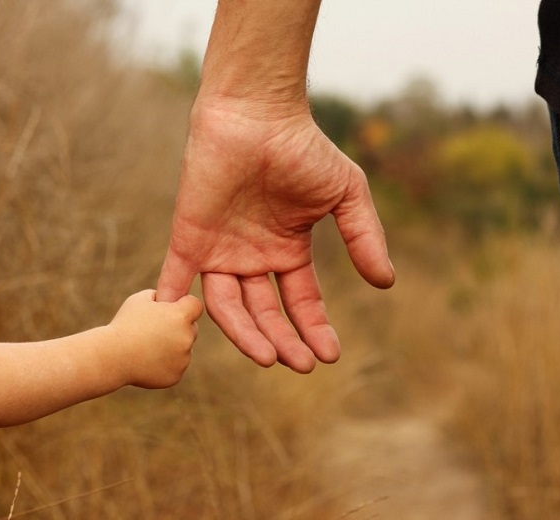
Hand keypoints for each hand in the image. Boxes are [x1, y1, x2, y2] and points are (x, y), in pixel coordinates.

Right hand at [109, 289, 202, 388]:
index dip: (184, 305)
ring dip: (172, 347)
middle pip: (192, 328)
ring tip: (148, 347)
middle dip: (178, 327)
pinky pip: (176, 366)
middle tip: (155, 330)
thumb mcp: (140, 300)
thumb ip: (160, 296)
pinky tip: (147, 361)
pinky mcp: (176, 375)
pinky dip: (165, 364)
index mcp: (180, 316)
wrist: (112, 356)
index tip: (172, 309)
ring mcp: (183, 359)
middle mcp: (186, 337)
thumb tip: (169, 299)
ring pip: (184, 349)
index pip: (196, 306)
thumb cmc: (125, 324)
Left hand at [157, 99, 393, 373]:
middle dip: (283, 340)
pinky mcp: (190, 237)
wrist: (257, 115)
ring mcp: (219, 249)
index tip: (330, 356)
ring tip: (268, 357)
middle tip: (300, 365)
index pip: (300, 301)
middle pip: (264, 312)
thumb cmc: (303, 148)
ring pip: (227, 306)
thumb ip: (363, 237)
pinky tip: (179, 326)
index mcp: (286, 250)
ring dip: (245, 334)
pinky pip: (176, 277)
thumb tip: (386, 282)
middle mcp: (252, 257)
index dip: (314, 329)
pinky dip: (173, 301)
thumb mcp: (346, 195)